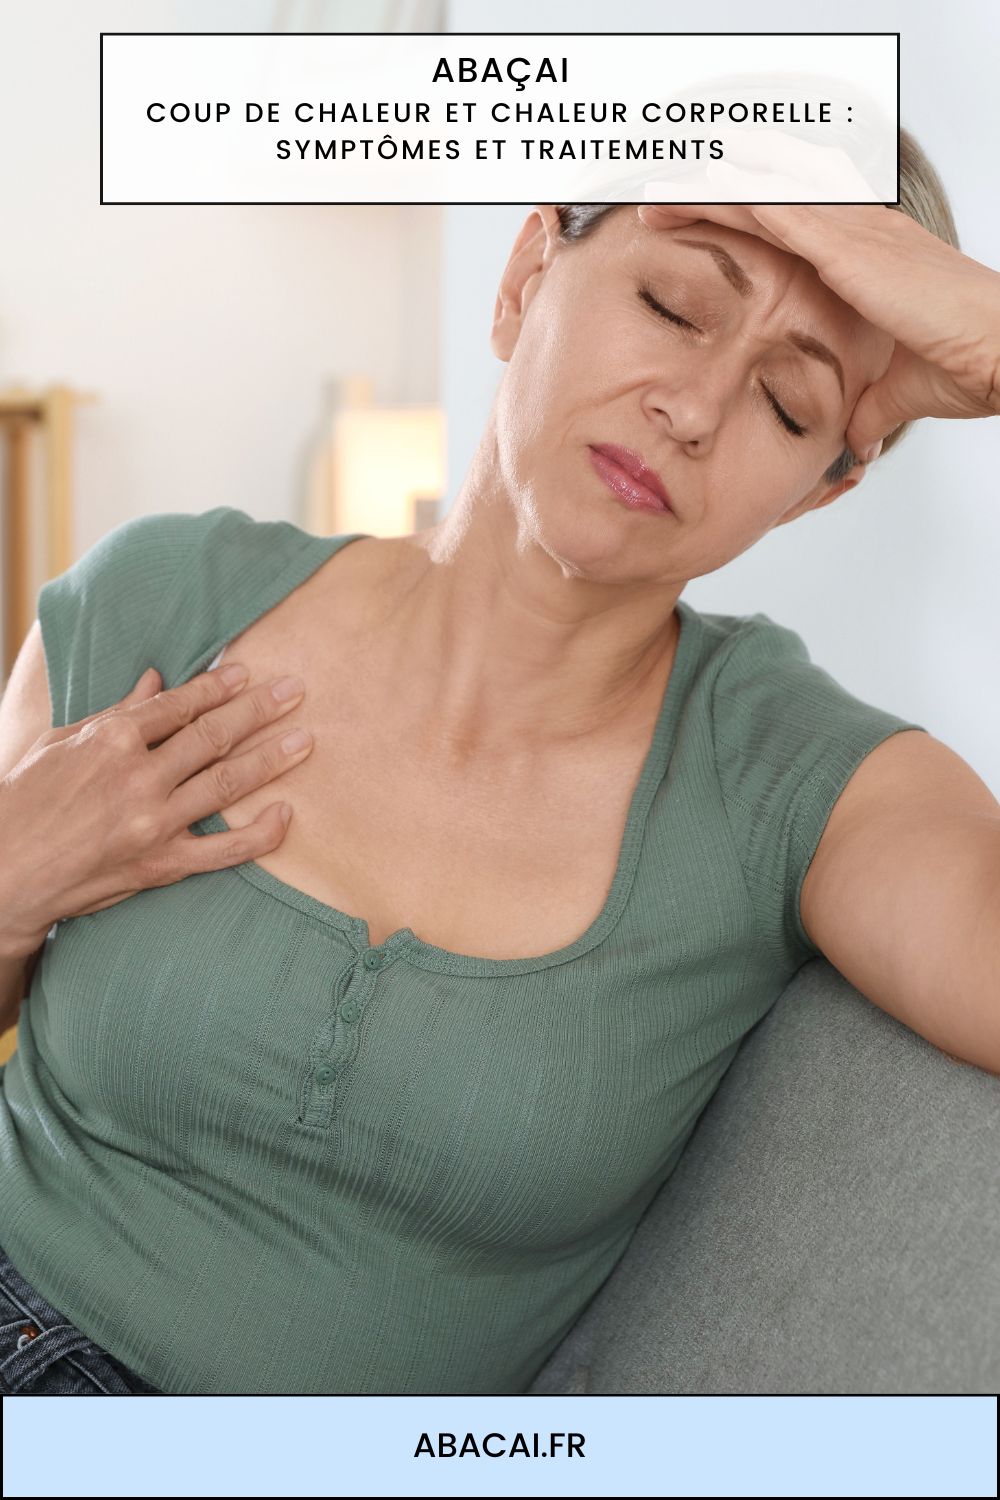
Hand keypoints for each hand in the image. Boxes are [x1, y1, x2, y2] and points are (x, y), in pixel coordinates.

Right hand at [0, 661, 313, 956]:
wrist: (4, 869)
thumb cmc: (26, 800)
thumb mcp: (64, 742)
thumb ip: (118, 710)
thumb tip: (156, 678)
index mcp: (111, 739)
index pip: (179, 705)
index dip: (218, 687)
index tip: (247, 673)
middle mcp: (138, 777)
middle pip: (212, 736)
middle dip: (258, 710)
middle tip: (295, 691)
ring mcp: (153, 822)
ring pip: (226, 783)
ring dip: (270, 759)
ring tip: (305, 740)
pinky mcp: (160, 864)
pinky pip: (223, 850)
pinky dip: (259, 834)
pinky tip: (286, 814)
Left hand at [637, 189, 999, 460]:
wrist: (996, 348)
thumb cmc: (965, 363)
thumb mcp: (899, 390)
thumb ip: (872, 408)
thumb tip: (857, 439)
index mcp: (870, 254)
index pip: (795, 222)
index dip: (747, 217)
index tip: (702, 223)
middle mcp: (858, 228)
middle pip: (771, 193)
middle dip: (716, 192)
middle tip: (662, 199)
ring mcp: (849, 228)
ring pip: (759, 190)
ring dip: (704, 190)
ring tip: (651, 194)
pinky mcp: (840, 243)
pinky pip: (764, 208)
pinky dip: (719, 199)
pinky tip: (679, 196)